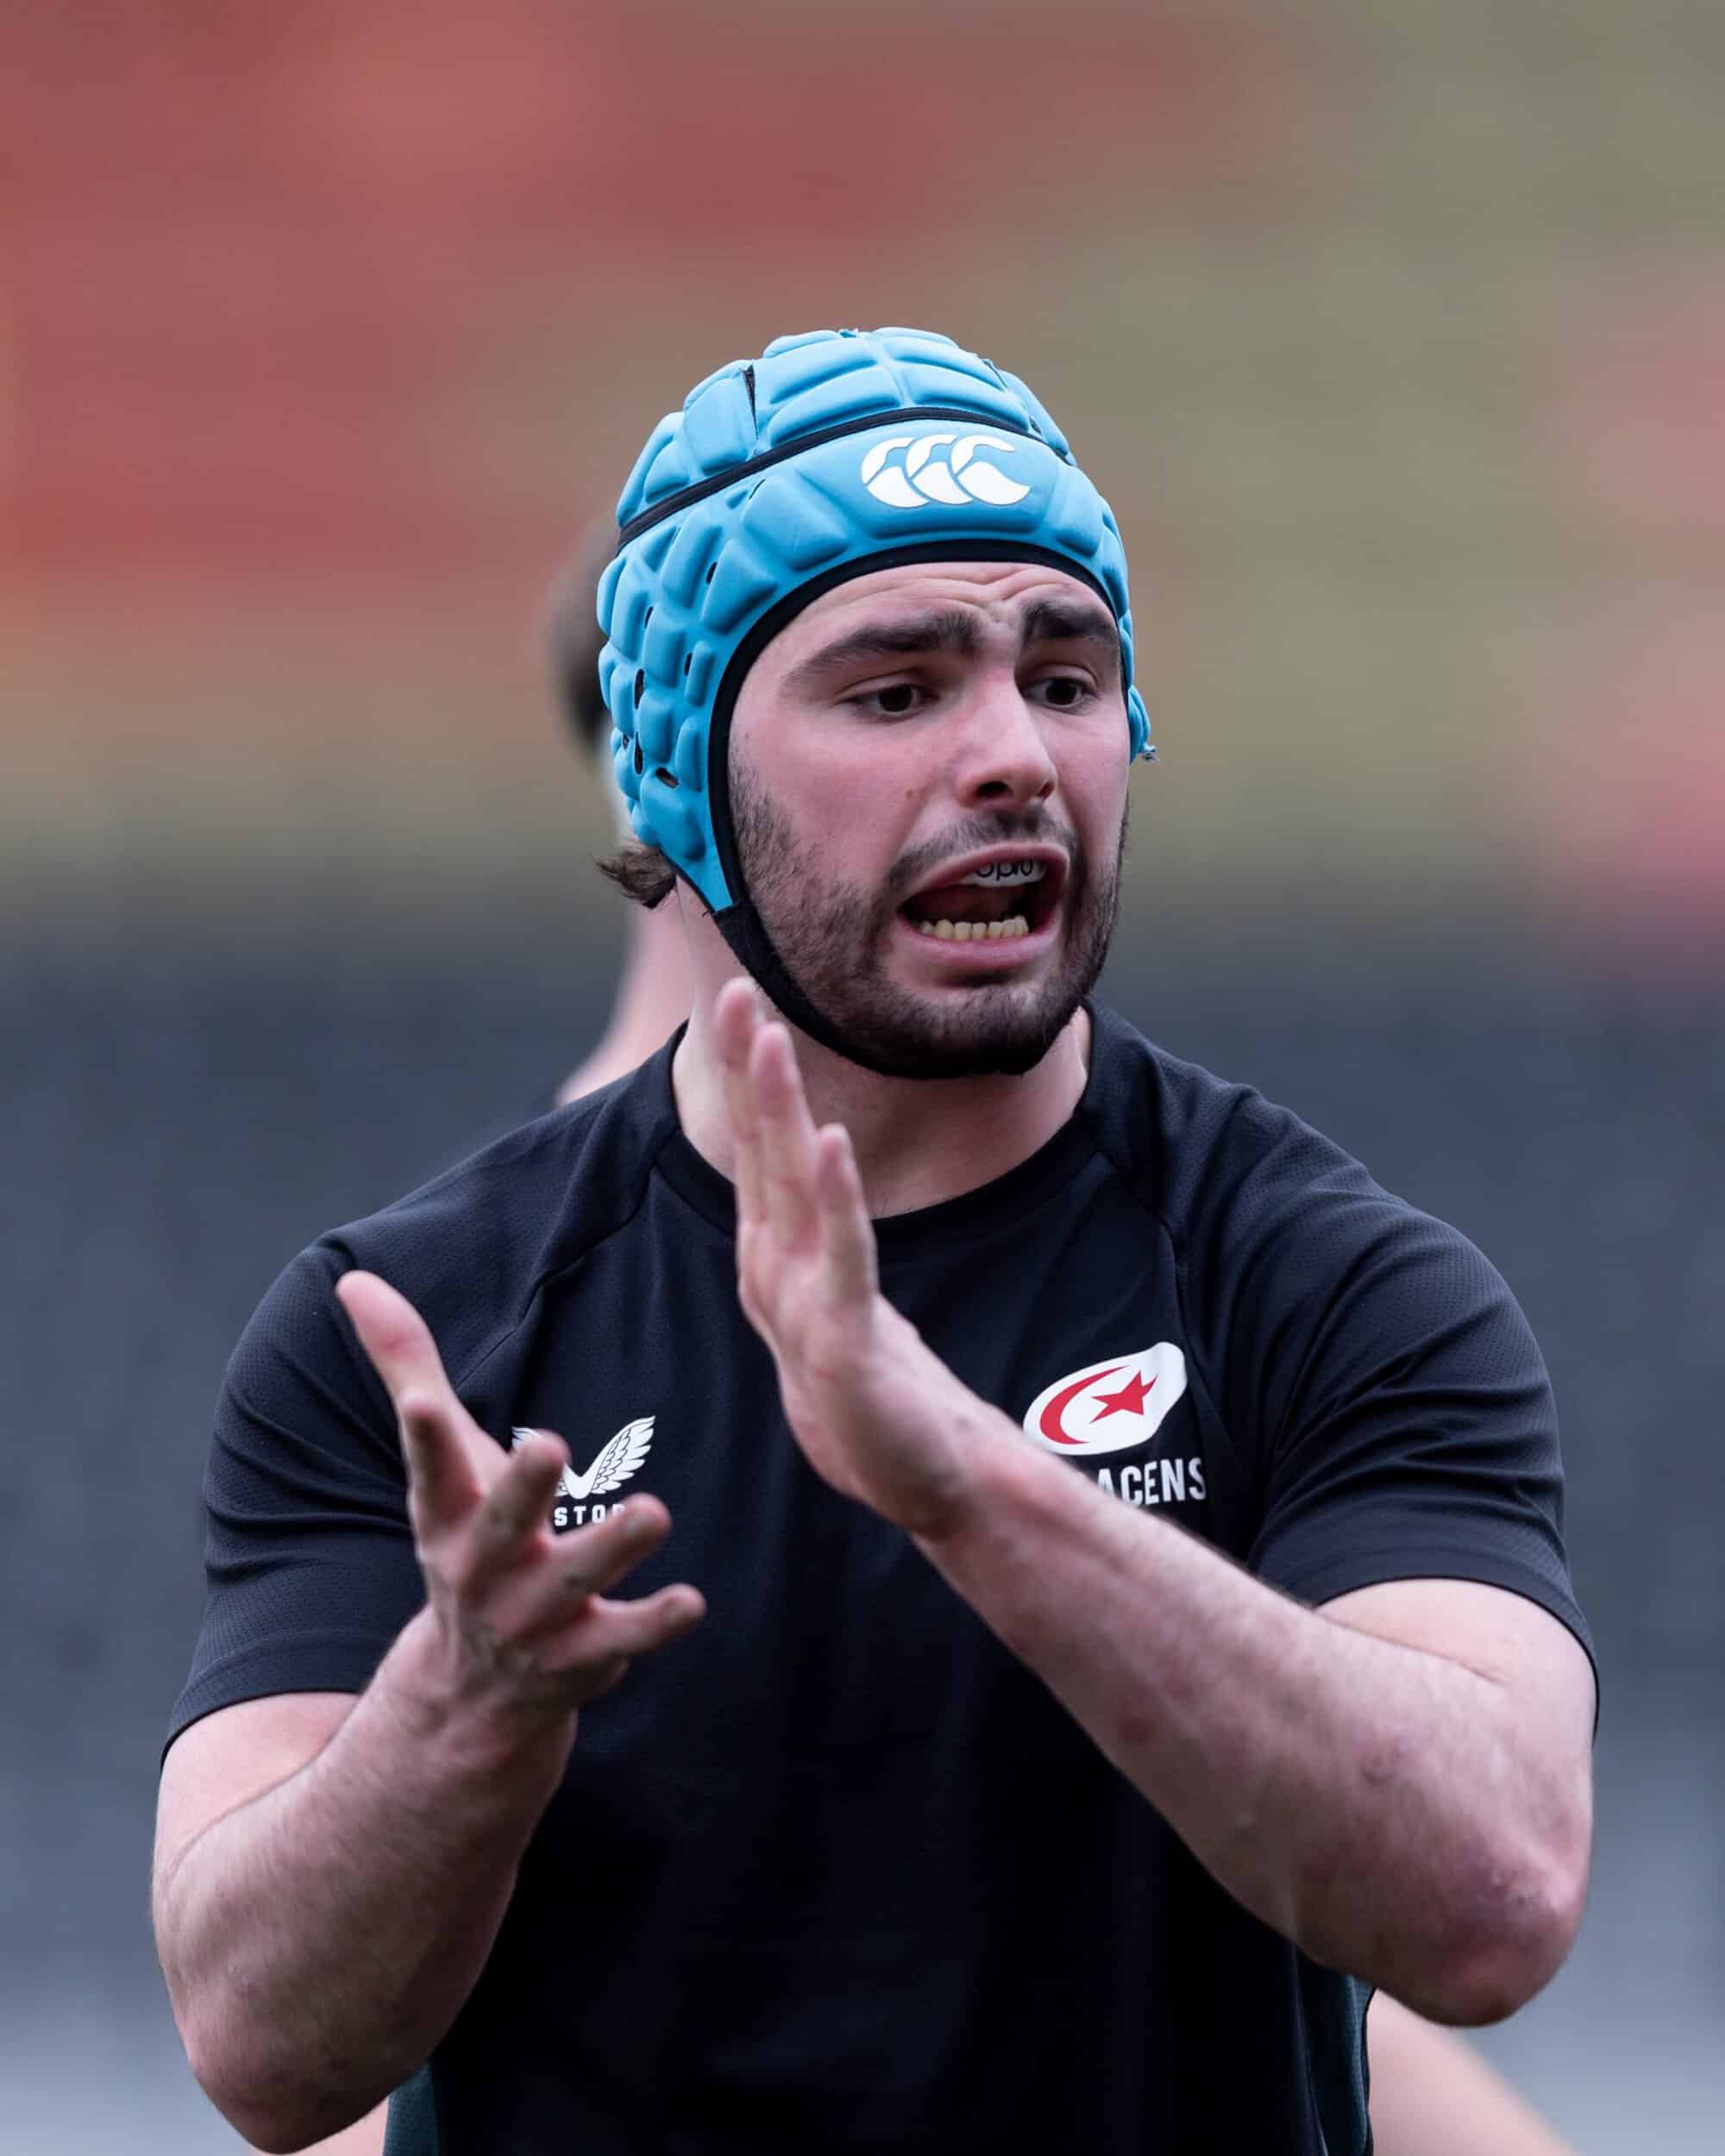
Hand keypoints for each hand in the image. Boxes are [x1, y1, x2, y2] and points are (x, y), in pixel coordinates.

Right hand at [336, 1272, 704, 1724]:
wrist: (473, 1691)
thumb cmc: (470, 1537)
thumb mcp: (441, 1461)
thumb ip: (407, 1365)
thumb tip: (354, 1277)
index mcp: (448, 1517)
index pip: (431, 1473)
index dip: (424, 1439)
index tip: (419, 1403)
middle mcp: (484, 1571)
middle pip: (504, 1526)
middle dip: (524, 1489)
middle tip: (552, 1445)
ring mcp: (532, 1621)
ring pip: (573, 1584)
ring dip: (611, 1549)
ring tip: (654, 1511)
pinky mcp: (580, 1658)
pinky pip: (619, 1641)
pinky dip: (653, 1625)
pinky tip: (691, 1600)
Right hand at [714, 979, 992, 1537]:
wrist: (926, 1481)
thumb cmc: (883, 1396)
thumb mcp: (839, 1307)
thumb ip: (820, 1247)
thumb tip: (813, 1186)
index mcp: (780, 1258)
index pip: (760, 1151)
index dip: (747, 1077)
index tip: (738, 1001)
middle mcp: (781, 1272)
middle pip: (762, 1153)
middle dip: (747, 1070)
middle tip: (733, 989)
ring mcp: (807, 1305)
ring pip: (789, 1189)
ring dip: (779, 1109)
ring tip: (767, 1040)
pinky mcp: (844, 1342)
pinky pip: (842, 1256)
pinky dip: (836, 1197)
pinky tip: (833, 1143)